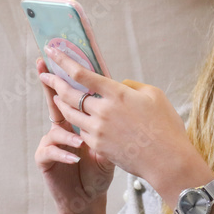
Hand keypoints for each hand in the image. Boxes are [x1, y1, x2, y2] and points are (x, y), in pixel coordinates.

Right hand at [33, 58, 115, 213]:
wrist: (89, 196)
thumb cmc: (101, 169)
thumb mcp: (112, 142)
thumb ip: (114, 119)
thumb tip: (123, 95)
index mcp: (79, 119)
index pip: (73, 93)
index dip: (67, 75)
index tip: (61, 56)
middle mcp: (63, 126)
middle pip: (56, 101)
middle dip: (51, 85)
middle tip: (46, 70)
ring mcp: (52, 141)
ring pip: (55, 127)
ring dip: (69, 132)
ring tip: (81, 141)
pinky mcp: (45, 158)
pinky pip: (50, 150)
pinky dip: (63, 152)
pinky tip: (75, 157)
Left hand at [40, 45, 197, 187]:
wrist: (167, 162)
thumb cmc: (165, 127)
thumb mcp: (154, 96)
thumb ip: (131, 86)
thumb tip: (117, 86)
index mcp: (117, 94)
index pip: (81, 74)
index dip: (63, 61)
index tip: (51, 51)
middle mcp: (103, 111)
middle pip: (68, 94)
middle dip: (54, 82)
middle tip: (45, 75)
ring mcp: (98, 130)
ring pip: (70, 114)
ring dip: (60, 103)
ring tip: (56, 96)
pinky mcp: (98, 147)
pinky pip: (81, 131)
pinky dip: (77, 122)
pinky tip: (76, 118)